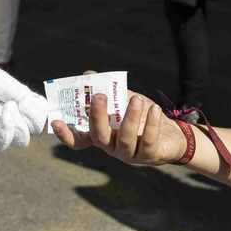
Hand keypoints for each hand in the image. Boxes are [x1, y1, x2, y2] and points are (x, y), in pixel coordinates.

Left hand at [0, 60, 48, 150]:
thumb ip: (18, 92)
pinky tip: (4, 115)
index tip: (43, 105)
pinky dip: (7, 130)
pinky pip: (0, 143)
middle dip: (35, 119)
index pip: (37, 112)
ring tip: (9, 107)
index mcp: (12, 101)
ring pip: (21, 139)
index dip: (43, 111)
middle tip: (25, 106)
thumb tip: (40, 108)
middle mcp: (6, 118)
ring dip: (21, 124)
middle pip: (33, 129)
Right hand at [52, 85, 188, 165]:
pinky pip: (148, 141)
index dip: (66, 134)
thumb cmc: (143, 117)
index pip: (79, 139)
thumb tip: (88, 75)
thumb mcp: (125, 101)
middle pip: (99, 136)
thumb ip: (109, 90)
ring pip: (125, 139)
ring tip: (136, 99)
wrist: (173, 134)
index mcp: (102, 135)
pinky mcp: (149, 156)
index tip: (56, 121)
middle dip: (97, 116)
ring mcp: (130, 154)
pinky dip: (151, 124)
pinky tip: (154, 110)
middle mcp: (112, 147)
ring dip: (130, 117)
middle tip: (100, 96)